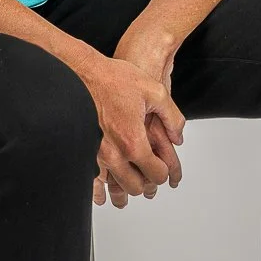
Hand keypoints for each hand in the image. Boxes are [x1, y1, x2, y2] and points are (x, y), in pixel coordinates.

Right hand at [88, 22, 183, 209]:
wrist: (84, 72)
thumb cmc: (114, 79)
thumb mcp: (155, 92)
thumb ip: (172, 118)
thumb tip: (177, 136)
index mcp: (133, 141)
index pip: (155, 173)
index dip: (164, 172)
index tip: (164, 168)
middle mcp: (113, 153)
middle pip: (135, 186)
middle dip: (147, 183)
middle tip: (151, 176)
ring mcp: (95, 154)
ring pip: (114, 186)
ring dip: (126, 187)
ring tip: (133, 182)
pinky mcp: (83, 151)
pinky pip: (93, 179)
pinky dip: (102, 186)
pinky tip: (106, 189)